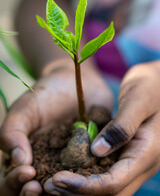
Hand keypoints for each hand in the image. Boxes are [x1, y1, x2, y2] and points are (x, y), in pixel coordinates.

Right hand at [0, 59, 112, 195]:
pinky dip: (91, 182)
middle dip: (36, 195)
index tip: (27, 172)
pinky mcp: (93, 159)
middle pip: (39, 192)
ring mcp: (72, 165)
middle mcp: (49, 166)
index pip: (14, 182)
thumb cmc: (46, 94)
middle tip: (39, 187)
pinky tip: (90, 177)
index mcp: (27, 158)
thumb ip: (12, 133)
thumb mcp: (24, 109)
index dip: (15, 183)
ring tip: (65, 185)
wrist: (76, 83)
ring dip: (64, 193)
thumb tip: (18, 161)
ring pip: (67, 190)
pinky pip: (93, 176)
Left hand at [44, 61, 159, 195]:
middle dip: (80, 192)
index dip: (85, 186)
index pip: (114, 182)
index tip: (57, 178)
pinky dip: (89, 175)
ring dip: (82, 187)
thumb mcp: (138, 100)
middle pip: (111, 192)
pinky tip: (72, 168)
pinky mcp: (128, 152)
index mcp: (147, 152)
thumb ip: (122, 126)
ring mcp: (136, 159)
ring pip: (109, 187)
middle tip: (50, 184)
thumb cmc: (151, 85)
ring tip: (55, 180)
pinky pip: (108, 172)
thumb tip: (97, 152)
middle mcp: (143, 162)